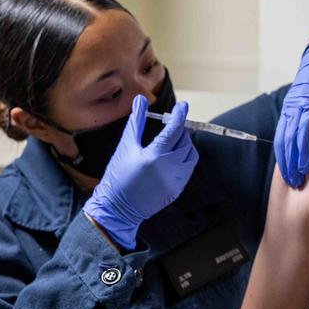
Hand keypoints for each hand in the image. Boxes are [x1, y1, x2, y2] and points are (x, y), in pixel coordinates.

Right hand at [83, 96, 198, 248]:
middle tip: (170, 125)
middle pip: (184, 141)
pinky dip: (184, 159)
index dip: (180, 115)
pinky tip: (172, 157)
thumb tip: (141, 100)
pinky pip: (188, 169)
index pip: (175, 129)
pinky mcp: (177, 190)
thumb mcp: (125, 146)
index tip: (182, 106)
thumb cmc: (118, 176)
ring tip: (172, 141)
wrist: (117, 208)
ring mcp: (176, 180)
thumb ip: (136, 121)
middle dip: (179, 130)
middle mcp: (169, 168)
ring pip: (190, 155)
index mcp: (155, 155)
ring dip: (184, 144)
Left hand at [275, 37, 308, 187]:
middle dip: (292, 160)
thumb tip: (296, 153)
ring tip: (305, 169)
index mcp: (289, 110)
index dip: (284, 160)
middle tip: (296, 180)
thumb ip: (297, 124)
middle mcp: (299, 105)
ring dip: (304, 150)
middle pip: (291, 136)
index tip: (289, 178)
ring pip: (306, 127)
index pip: (282, 138)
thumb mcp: (301, 104)